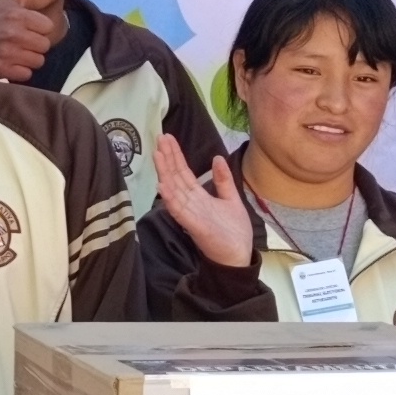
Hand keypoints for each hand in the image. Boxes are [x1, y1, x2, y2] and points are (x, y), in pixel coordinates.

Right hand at [0, 0, 65, 80]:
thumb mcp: (9, 1)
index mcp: (17, 15)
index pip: (47, 27)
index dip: (39, 28)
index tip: (27, 28)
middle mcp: (13, 33)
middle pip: (44, 46)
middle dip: (35, 45)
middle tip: (20, 41)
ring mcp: (7, 52)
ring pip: (38, 61)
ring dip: (29, 59)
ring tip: (16, 51)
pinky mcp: (1, 69)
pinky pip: (26, 74)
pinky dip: (20, 71)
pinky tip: (10, 62)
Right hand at [147, 135, 254, 267]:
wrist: (238, 256)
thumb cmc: (234, 232)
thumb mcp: (231, 199)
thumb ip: (223, 180)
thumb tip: (217, 157)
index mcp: (198, 197)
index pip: (184, 173)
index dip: (176, 156)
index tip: (168, 138)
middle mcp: (190, 203)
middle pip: (176, 177)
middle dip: (168, 158)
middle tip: (160, 138)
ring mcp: (190, 214)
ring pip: (174, 190)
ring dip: (165, 172)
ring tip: (157, 155)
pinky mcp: (194, 226)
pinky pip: (179, 210)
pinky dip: (170, 198)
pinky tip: (162, 185)